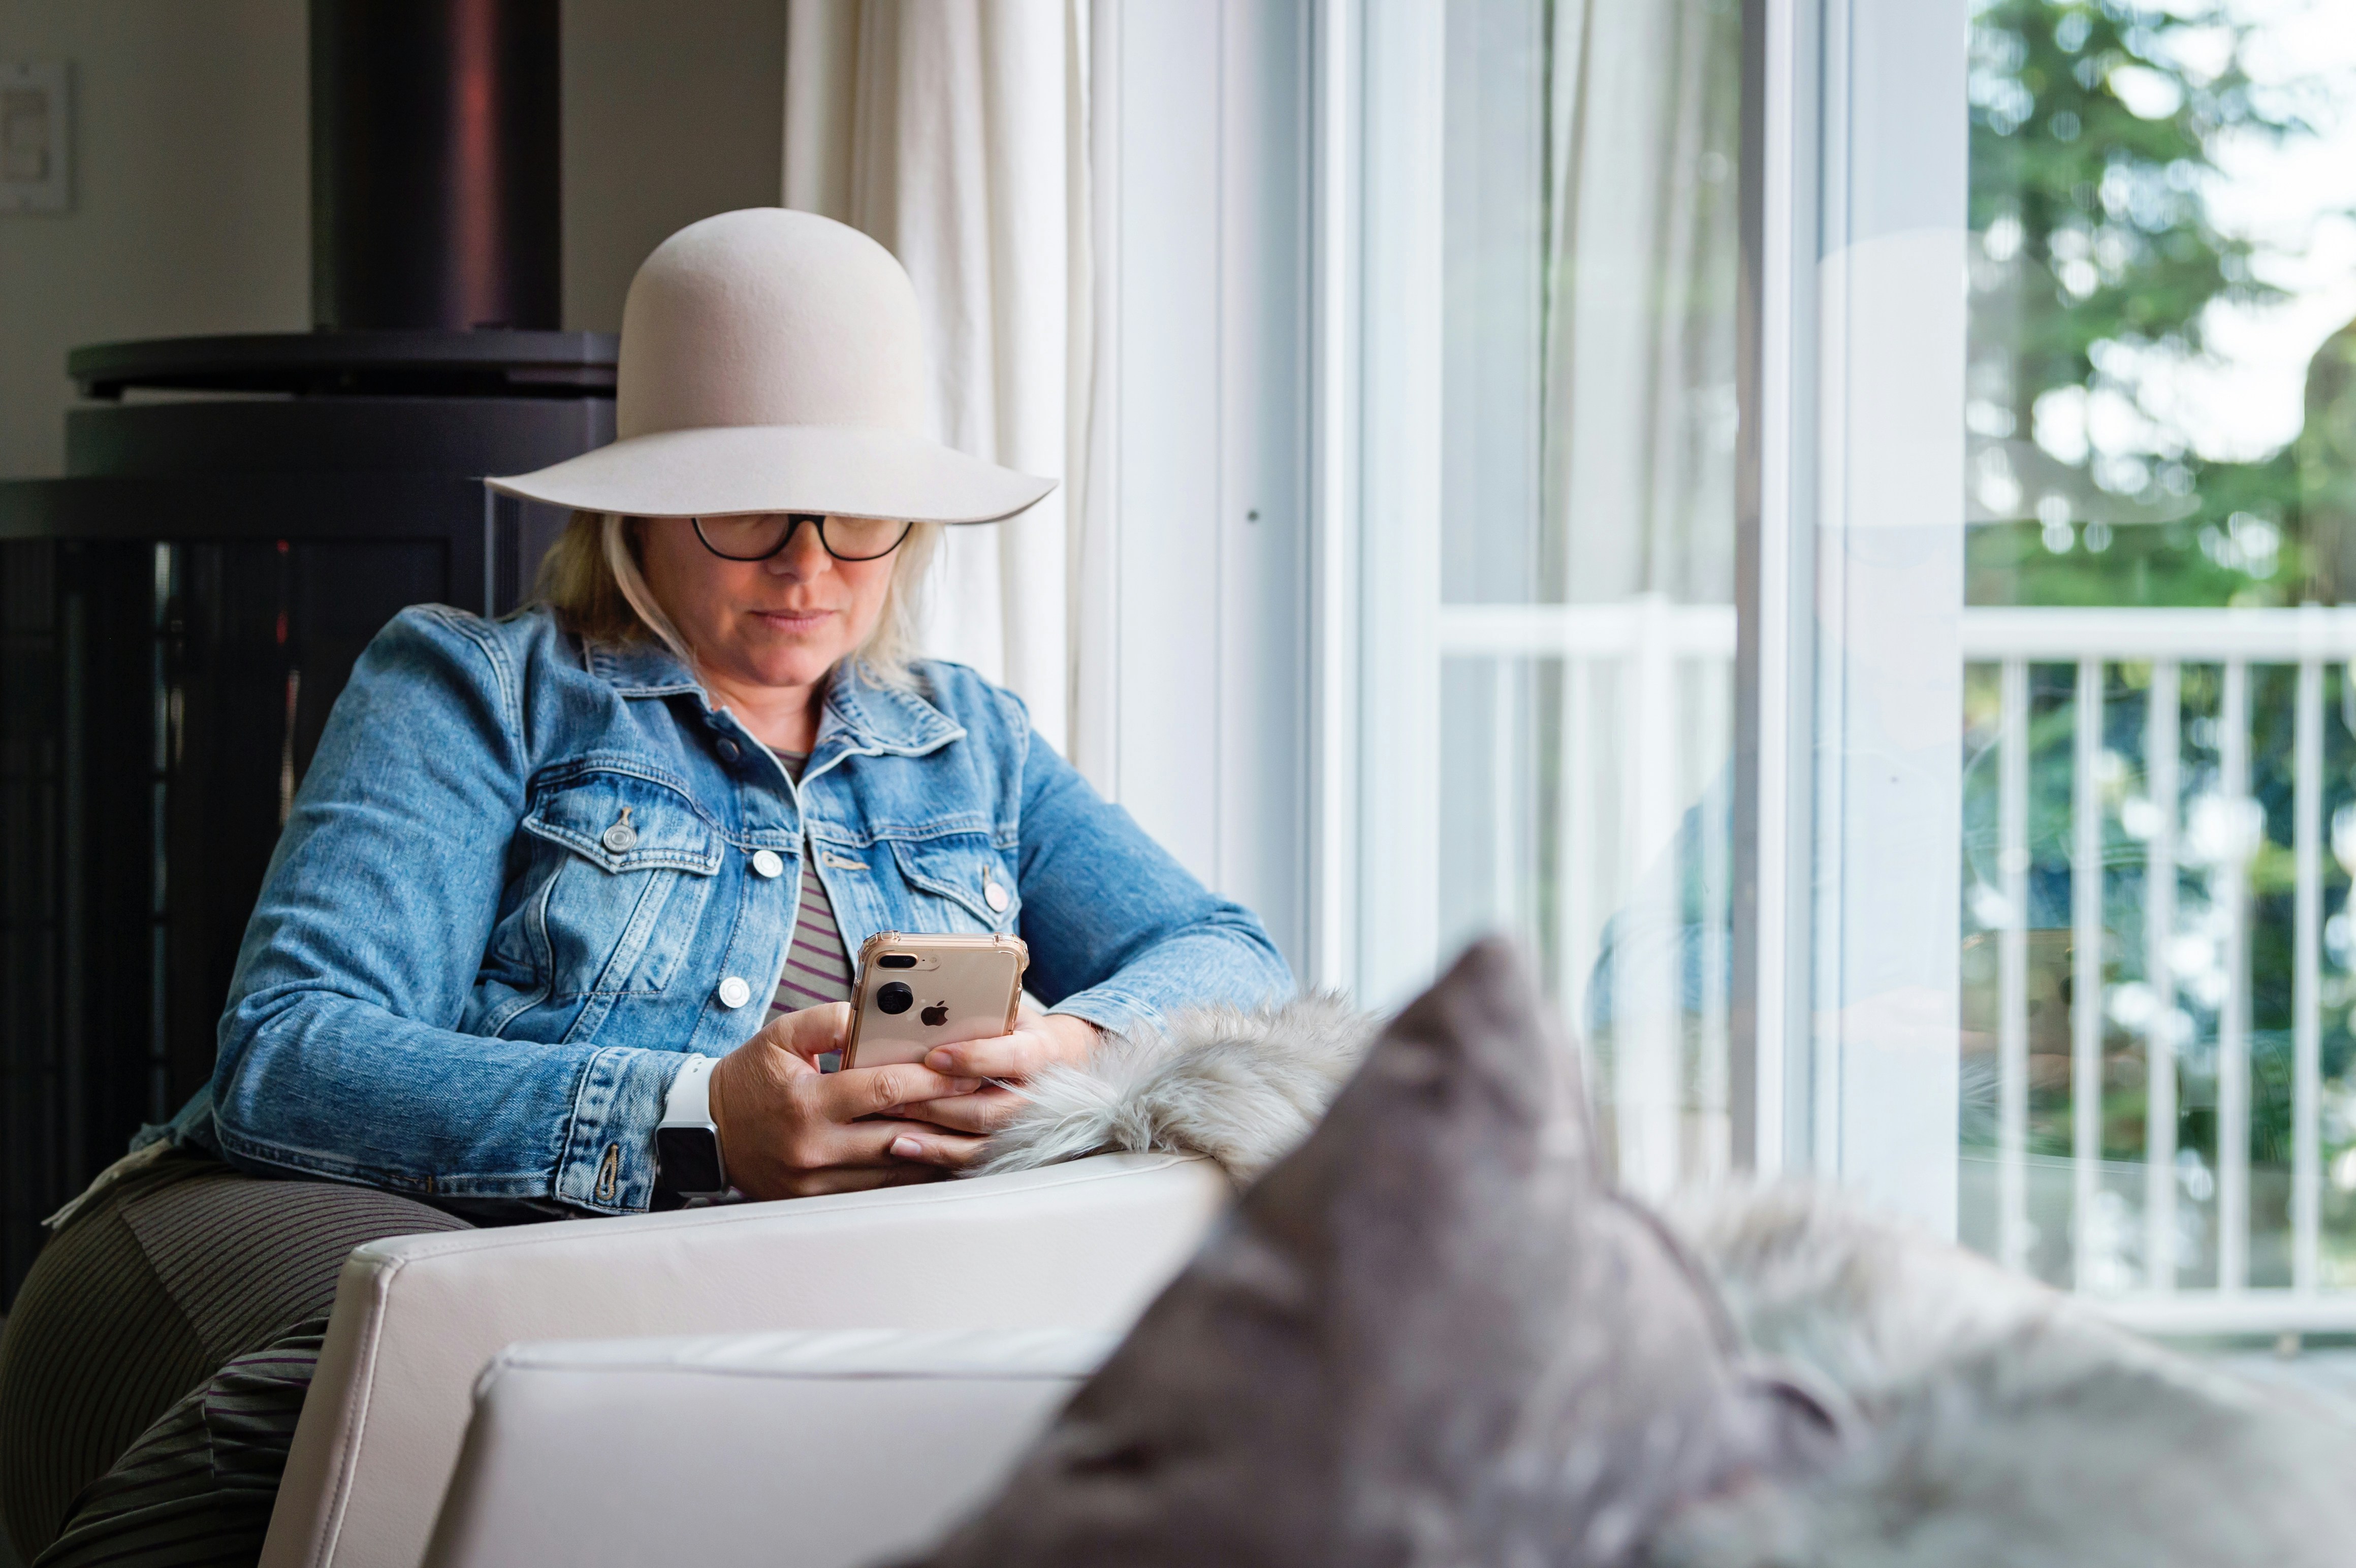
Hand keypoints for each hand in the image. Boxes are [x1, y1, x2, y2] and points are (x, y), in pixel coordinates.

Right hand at [705, 1002, 992, 1197]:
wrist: (708, 1133)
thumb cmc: (751, 1078)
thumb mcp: (781, 1037)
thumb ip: (829, 1022)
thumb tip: (877, 1014)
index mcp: (806, 1104)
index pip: (883, 1090)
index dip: (930, 1080)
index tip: (967, 1070)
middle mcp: (815, 1148)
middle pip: (900, 1133)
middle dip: (947, 1116)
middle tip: (985, 1100)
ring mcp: (818, 1180)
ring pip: (897, 1168)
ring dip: (939, 1149)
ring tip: (974, 1129)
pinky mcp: (820, 1198)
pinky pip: (880, 1188)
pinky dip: (913, 1170)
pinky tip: (942, 1155)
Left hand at [889, 1013, 1102, 1135]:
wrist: (1054, 1060)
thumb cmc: (1020, 1031)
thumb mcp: (1008, 1009)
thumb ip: (976, 1012)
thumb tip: (929, 1009)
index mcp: (1041, 1052)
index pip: (1013, 1059)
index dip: (973, 1059)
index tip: (934, 1056)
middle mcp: (1037, 1095)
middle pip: (989, 1110)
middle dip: (938, 1104)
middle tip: (896, 1095)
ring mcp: (1024, 1126)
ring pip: (979, 1140)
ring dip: (932, 1134)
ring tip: (892, 1121)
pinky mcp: (1008, 1146)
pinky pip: (972, 1157)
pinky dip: (936, 1153)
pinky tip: (905, 1146)